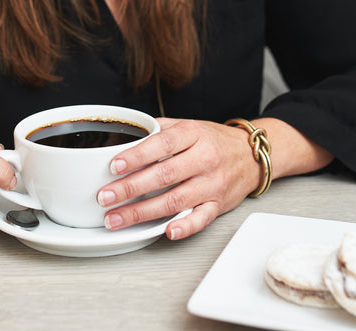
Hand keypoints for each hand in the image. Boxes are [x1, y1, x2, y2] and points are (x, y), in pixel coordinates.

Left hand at [94, 118, 261, 240]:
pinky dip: (185, 227)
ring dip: (143, 212)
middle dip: (130, 188)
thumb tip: (124, 137)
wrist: (250, 155)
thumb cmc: (213, 140)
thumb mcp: (187, 125)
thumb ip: (158, 129)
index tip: (114, 166)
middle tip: (105, 197)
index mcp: (193, 134)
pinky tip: (166, 231)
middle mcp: (204, 159)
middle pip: (164, 175)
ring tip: (116, 219)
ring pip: (175, 200)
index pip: (162, 144)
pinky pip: (201, 218)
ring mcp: (212, 184)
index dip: (137, 156)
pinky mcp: (218, 205)